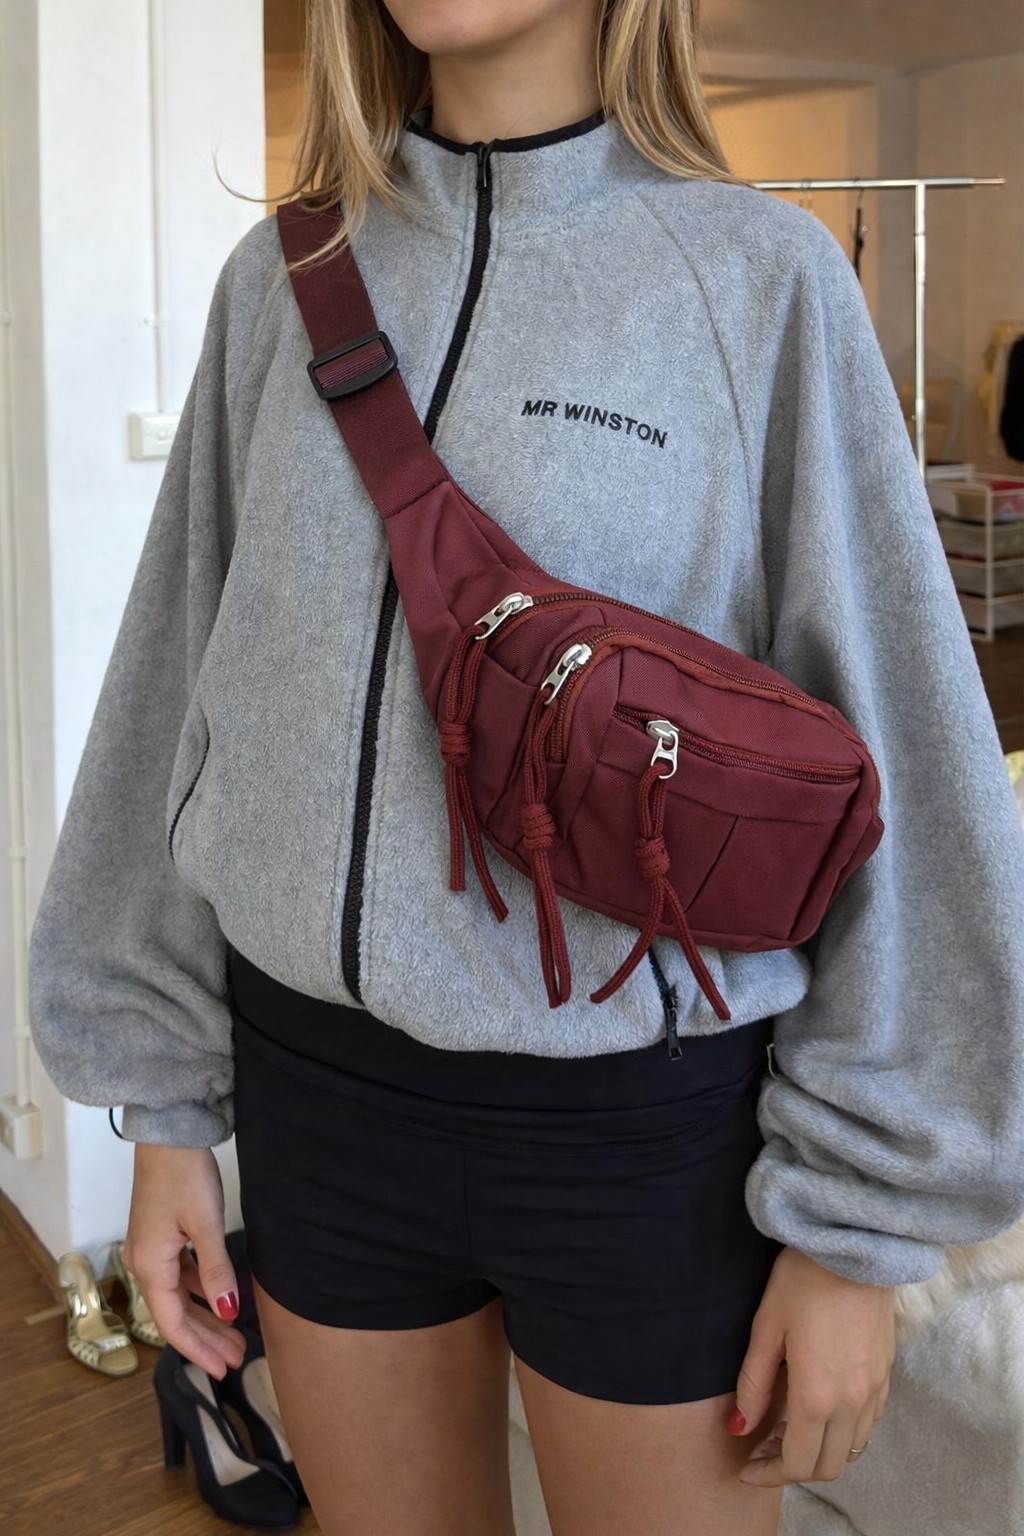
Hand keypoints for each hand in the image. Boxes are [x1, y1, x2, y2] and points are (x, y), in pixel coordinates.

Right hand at [123, 1143, 245, 1377]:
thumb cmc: (183, 1173)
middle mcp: (145, 1264)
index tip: (223, 1369)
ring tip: (234, 1336)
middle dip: (206, 1339)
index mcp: (151, 1266)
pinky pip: (181, 1276)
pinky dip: (202, 1292)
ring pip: (180, 1297)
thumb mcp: (206, 1224)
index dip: (198, 1350)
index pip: (172, 1324)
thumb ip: (217, 1271)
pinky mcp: (161, 1237)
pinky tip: (221, 1300)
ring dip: (206, 1317)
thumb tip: (227, 1313)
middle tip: (237, 1359)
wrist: (168, 1135)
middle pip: (176, 1314)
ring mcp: (152, 1251)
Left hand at [730, 1245, 894, 1486]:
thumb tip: (739, 1427)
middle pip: (827, 1466)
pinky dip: (842, 1432)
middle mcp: (852, 1404)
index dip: (768, 1474)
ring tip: (787, 1429)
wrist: (856, 1248)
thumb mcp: (766, 1327)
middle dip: (792, 1468)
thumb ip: (754, 1383)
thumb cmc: (803, 1280)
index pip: (797, 1463)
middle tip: (761, 1449)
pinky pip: (867, 1424)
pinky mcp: (886, 1376)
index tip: (745, 1467)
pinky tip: (819, 1409)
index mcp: (817, 1396)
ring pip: (851, 1450)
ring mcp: (875, 1391)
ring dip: (819, 1452)